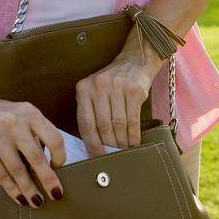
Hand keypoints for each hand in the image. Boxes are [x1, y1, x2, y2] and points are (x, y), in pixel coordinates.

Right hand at [0, 95, 64, 207]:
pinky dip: (12, 189)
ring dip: (29, 189)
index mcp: (29, 113)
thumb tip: (50, 164)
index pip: (53, 138)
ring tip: (37, 201)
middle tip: (56, 194)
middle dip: (48, 180)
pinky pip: (2, 175)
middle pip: (37, 157)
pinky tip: (20, 197)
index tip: (59, 167)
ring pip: (18, 170)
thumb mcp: (21, 114)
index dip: (60, 156)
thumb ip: (35, 132)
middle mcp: (14, 123)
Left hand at [75, 23, 165, 152]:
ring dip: (122, 142)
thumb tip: (92, 146)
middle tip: (112, 157)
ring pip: (118, 124)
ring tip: (123, 152)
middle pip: (103, 125)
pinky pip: (133, 119)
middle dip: (108, 145)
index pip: (86, 122)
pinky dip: (133, 135)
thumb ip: (91, 112)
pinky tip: (134, 143)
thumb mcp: (94, 92)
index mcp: (84, 88)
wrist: (134, 61)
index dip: (91, 143)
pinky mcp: (134, 90)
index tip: (95, 157)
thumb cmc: (112, 83)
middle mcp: (99, 86)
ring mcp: (118, 87)